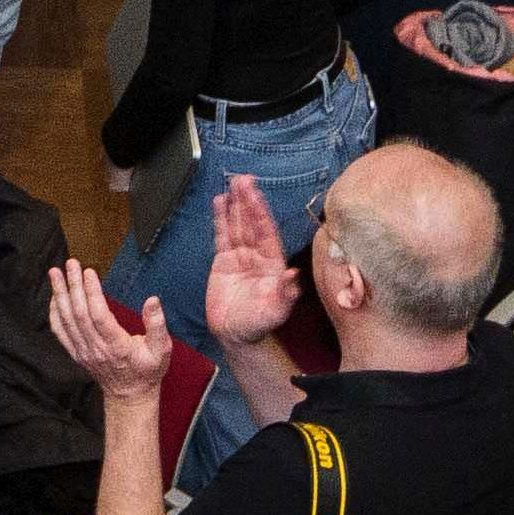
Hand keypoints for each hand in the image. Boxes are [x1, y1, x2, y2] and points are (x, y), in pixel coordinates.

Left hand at [45, 258, 173, 402]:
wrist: (130, 394)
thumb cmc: (147, 370)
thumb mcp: (162, 349)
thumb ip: (158, 325)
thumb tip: (153, 301)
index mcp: (116, 346)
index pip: (98, 315)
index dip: (91, 293)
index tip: (89, 272)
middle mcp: (95, 348)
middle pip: (79, 313)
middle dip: (73, 285)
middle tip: (71, 264)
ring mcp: (83, 351)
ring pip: (66, 320)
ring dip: (60, 294)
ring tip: (55, 273)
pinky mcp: (76, 352)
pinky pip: (60, 331)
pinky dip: (54, 312)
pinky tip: (55, 296)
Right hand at [204, 174, 301, 352]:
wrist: (235, 335)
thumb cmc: (258, 326)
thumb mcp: (274, 313)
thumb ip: (284, 295)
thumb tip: (292, 276)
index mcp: (272, 265)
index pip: (266, 232)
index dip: (260, 212)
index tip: (255, 194)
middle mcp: (258, 257)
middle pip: (252, 223)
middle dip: (248, 201)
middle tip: (243, 179)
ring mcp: (241, 257)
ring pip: (238, 225)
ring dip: (236, 205)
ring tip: (232, 184)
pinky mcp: (224, 262)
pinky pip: (223, 236)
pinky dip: (222, 219)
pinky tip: (220, 203)